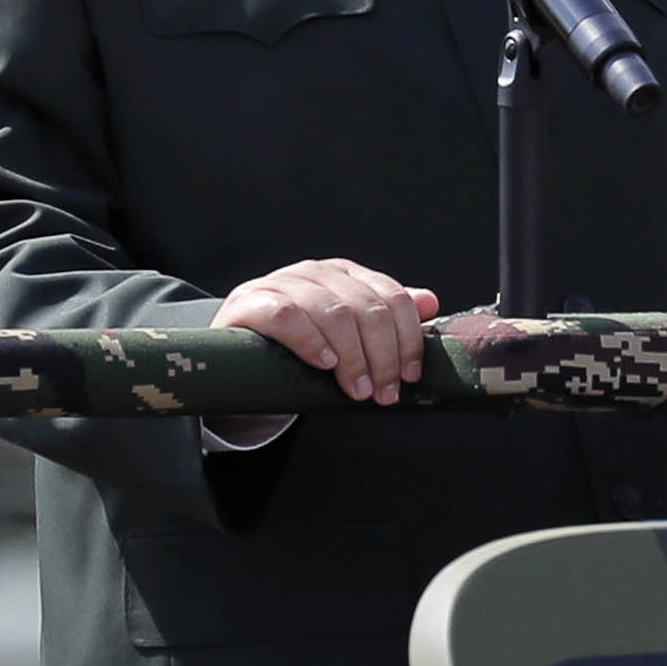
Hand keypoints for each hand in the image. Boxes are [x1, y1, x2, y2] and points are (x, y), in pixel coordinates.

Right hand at [214, 259, 441, 405]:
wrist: (236, 362)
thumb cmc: (298, 351)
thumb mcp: (346, 337)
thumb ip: (385, 319)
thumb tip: (430, 302)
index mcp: (345, 275)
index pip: (391, 298)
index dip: (407, 339)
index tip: (409, 376)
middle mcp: (316, 272)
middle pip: (367, 308)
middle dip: (382, 356)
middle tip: (383, 393)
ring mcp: (282, 282)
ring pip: (333, 312)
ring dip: (352, 356)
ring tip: (357, 390)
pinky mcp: (250, 302)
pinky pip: (287, 315)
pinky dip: (311, 340)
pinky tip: (324, 364)